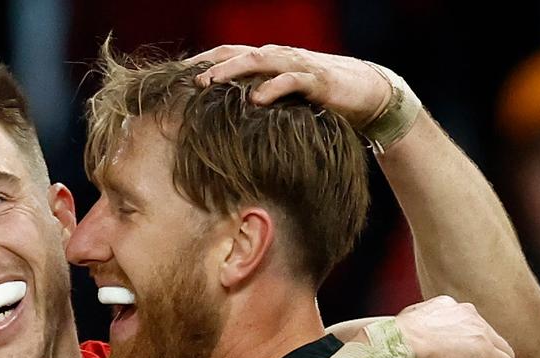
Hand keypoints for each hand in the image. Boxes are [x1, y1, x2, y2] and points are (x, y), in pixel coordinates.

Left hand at [186, 44, 391, 127]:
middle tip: (186, 79)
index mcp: (267, 60)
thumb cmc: (318, 99)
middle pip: (237, 54)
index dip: (201, 61)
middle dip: (210, 64)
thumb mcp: (282, 99)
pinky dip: (272, 88)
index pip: (227, 54)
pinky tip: (256, 100)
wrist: (365, 92)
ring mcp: (297, 65)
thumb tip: (223, 122)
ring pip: (259, 61)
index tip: (175, 76)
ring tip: (210, 82)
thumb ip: (257, 100)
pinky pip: (291, 81)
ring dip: (232, 70)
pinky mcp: (316, 80)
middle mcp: (278, 57)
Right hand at [390, 296, 516, 357]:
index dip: (462, 356)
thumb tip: (420, 350)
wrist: (394, 347)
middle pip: (485, 343)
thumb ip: (420, 336)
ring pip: (499, 356)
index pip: (468, 331)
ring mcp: (480, 332)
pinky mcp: (487, 352)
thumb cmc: (393, 344)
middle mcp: (467, 314)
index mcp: (447, 307)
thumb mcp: (408, 333)